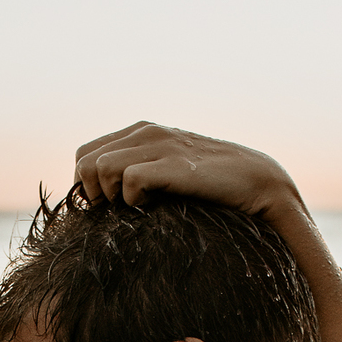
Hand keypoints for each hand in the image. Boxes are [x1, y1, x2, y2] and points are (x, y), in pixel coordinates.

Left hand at [75, 121, 298, 220]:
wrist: (257, 180)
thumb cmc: (210, 184)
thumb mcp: (167, 171)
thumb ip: (138, 173)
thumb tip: (103, 200)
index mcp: (140, 131)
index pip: (85, 153)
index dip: (87, 185)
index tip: (108, 205)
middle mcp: (145, 132)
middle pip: (84, 161)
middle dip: (93, 192)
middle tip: (118, 209)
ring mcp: (160, 145)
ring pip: (100, 168)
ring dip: (111, 195)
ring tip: (136, 206)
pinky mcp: (173, 164)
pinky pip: (129, 180)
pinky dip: (133, 200)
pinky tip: (153, 206)